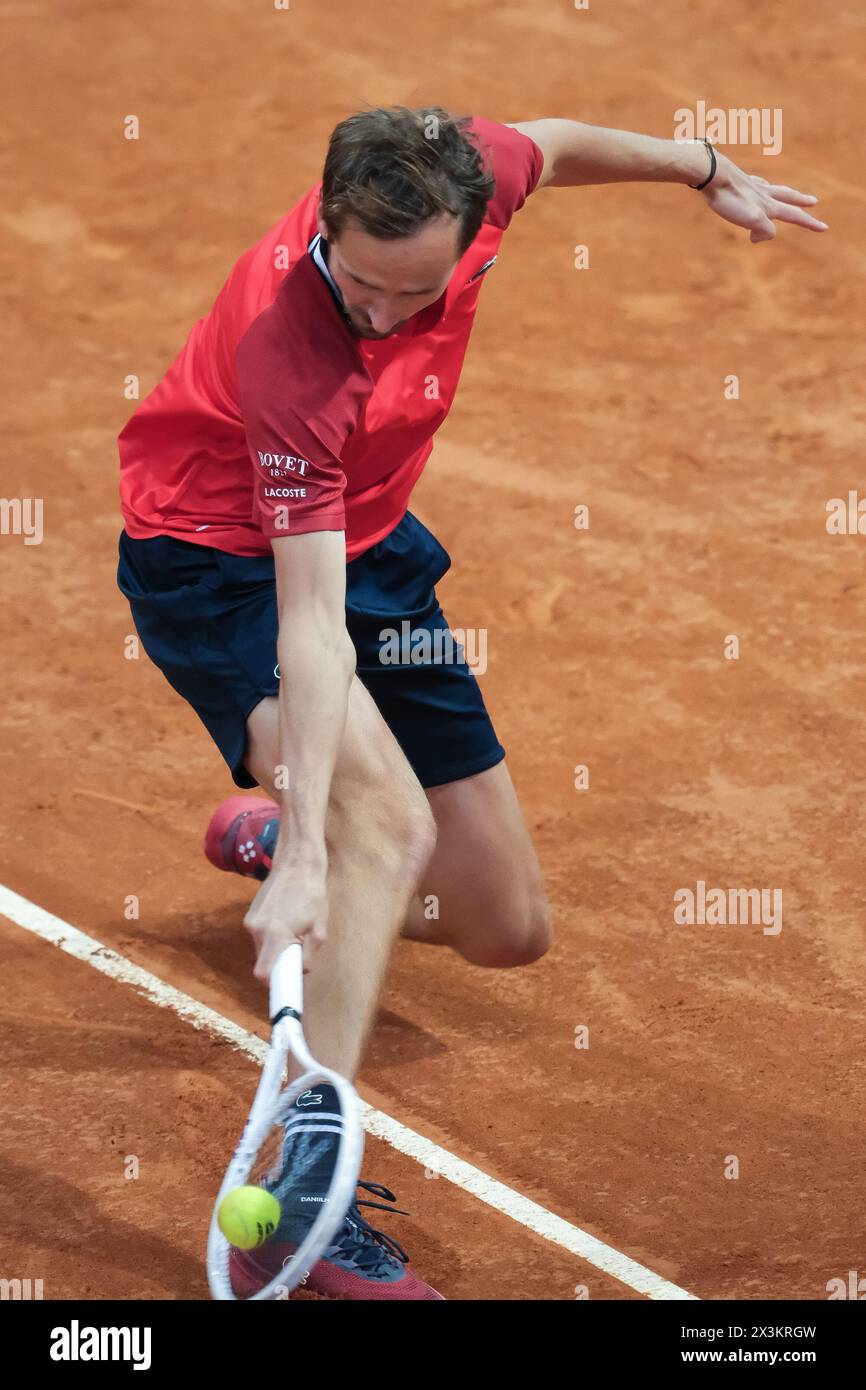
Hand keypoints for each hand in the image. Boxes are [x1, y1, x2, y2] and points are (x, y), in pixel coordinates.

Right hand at [244, 862, 327, 980]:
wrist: (297, 863)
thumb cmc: (312, 895)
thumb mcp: (319, 929)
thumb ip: (308, 955)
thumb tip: (300, 971)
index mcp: (275, 935)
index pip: (263, 973)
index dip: (273, 983)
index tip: (283, 987)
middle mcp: (257, 929)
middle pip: (263, 961)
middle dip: (278, 962)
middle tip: (297, 951)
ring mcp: (250, 920)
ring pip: (261, 947)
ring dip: (275, 947)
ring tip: (294, 929)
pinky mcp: (249, 913)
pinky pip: (259, 934)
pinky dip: (270, 935)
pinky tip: (285, 919)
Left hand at [702, 152, 827, 242]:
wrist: (710, 173)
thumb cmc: (729, 197)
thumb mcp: (750, 218)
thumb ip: (764, 229)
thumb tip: (758, 236)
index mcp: (768, 205)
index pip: (794, 215)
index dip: (809, 223)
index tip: (824, 227)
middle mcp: (763, 193)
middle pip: (787, 197)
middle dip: (801, 202)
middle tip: (814, 202)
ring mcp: (750, 184)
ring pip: (772, 189)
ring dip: (783, 193)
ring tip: (787, 194)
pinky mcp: (736, 180)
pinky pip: (753, 184)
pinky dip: (760, 186)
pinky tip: (756, 184)